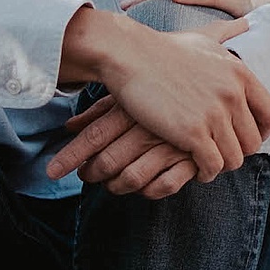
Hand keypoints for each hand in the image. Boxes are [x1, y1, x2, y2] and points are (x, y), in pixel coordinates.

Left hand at [46, 95, 200, 198]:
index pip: (93, 137)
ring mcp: (172, 143)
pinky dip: (151, 191)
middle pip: (109, 162)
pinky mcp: (195, 156)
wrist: (217, 78)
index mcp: (133, 107)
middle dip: (93, 175)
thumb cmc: (165, 86)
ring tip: (113, 185)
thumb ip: (100, 112)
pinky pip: (166, 185)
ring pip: (133, 178)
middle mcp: (150, 126)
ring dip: (118, 187)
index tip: (53, 171)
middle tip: (87, 176)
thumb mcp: (131, 93)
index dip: (70, 156)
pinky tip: (146, 188)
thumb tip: (68, 126)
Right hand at [62, 10, 269, 180]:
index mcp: (240, 74)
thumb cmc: (163, 48)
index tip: (244, 138)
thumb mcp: (205, 38)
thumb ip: (229, 36)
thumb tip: (246, 24)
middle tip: (220, 152)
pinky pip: (213, 166)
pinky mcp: (192, 132)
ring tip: (206, 162)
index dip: (261, 132)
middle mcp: (233, 94)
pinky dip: (206, 172)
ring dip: (221, 165)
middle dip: (238, 151)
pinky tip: (194, 168)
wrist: (129, 54)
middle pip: (254, 142)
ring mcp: (214, 114)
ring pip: (235, 158)